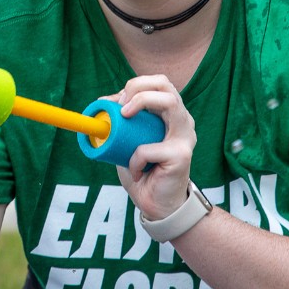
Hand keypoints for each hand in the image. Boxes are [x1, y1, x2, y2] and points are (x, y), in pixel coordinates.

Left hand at [112, 75, 197, 219]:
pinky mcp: (182, 154)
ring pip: (168, 102)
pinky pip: (149, 147)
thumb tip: (103, 102)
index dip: (135, 85)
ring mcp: (185, 136)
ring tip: (124, 117)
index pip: (159, 83)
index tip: (114, 101)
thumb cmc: (144, 172)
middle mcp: (183, 120)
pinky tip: (136, 172)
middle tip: (121, 105)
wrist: (157, 205)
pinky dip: (135, 158)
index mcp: (171, 114)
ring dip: (140, 104)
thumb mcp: (127, 142)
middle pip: (165, 84)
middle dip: (138, 87)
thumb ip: (121, 123)